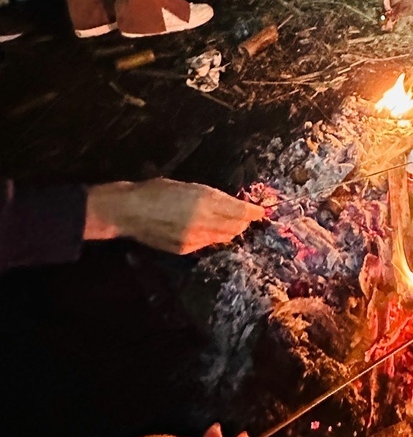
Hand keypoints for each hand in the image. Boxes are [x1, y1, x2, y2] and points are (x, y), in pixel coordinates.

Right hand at [85, 178, 264, 253]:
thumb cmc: (155, 191)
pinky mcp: (186, 249)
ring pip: (224, 237)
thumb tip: (230, 204)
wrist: (127, 211)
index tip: (261, 212)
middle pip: (236, 226)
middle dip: (244, 223)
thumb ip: (210, 197)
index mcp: (204, 199)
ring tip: (232, 225)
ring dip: (231, 231)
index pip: (238, 210)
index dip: (252, 212)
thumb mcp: (186, 186)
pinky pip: (208, 244)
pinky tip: (209, 232)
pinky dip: (213, 237)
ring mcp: (195, 237)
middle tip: (247, 219)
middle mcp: (203, 220)